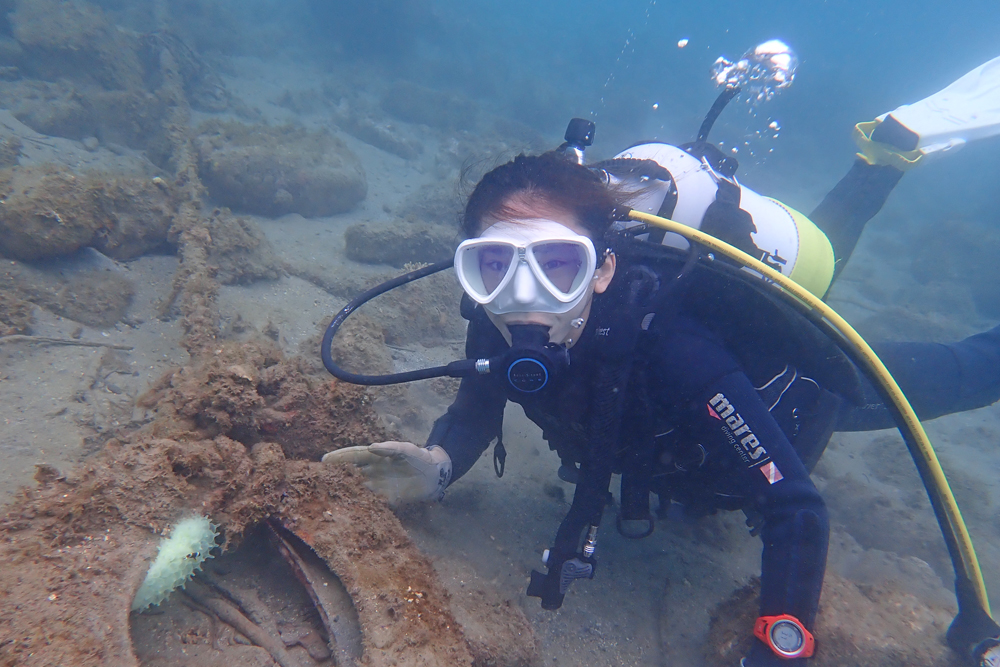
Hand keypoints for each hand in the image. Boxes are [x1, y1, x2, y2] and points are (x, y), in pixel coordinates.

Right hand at [322, 441, 451, 502]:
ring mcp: (378, 486)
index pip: (354, 456)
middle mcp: (373, 471)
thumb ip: (389, 448)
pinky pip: (370, 502)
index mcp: (376, 457)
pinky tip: (348, 510)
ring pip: (357, 489)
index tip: (324, 460)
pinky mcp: (386, 499)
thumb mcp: (406, 449)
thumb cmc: (419, 457)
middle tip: (318, 480)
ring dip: (345, 492)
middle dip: (336, 475)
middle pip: (351, 473)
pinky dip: (360, 505)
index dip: (340, 458)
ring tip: (327, 496)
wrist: (434, 475)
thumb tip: (371, 447)